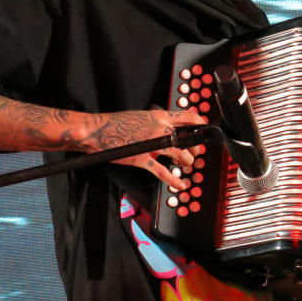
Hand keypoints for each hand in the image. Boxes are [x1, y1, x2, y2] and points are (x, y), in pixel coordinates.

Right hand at [87, 109, 208, 189]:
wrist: (98, 130)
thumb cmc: (117, 123)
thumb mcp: (141, 115)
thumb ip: (156, 122)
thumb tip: (168, 127)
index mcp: (159, 116)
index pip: (188, 117)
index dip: (200, 124)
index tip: (204, 129)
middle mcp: (159, 129)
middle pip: (187, 140)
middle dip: (194, 148)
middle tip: (195, 152)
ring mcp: (152, 145)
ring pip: (179, 155)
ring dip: (186, 162)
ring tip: (187, 165)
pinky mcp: (142, 159)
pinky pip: (162, 172)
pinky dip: (173, 180)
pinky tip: (180, 185)